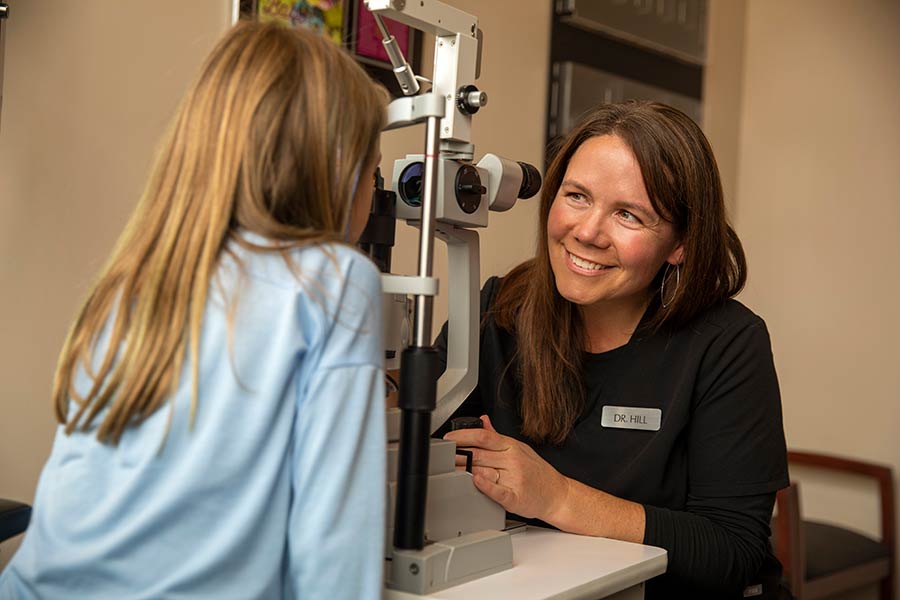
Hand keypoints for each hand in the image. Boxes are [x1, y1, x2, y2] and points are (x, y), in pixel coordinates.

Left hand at [443, 415, 569, 520]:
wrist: (558, 495)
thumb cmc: (537, 473)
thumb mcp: (519, 448)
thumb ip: (497, 435)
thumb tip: (483, 419)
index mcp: (511, 446)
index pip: (483, 437)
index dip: (463, 436)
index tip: (448, 438)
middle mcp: (513, 460)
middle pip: (479, 454)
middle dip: (458, 455)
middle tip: (443, 455)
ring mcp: (515, 478)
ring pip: (485, 470)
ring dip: (466, 470)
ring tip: (451, 468)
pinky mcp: (516, 497)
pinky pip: (499, 490)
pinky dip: (486, 486)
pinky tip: (476, 481)